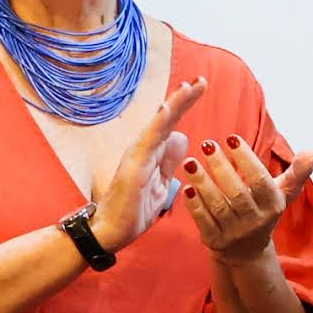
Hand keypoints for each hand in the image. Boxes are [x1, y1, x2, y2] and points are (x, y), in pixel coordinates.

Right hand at [79, 72, 208, 251]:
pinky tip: (168, 108)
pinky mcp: (133, 165)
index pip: (171, 124)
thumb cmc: (132, 211)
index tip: (201, 87)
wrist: (110, 232)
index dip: (184, 105)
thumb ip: (170, 161)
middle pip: (166, 118)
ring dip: (174, 105)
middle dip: (184, 99)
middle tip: (202, 80)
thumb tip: (181, 137)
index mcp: (151, 154)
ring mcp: (137, 155)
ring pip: (158, 124)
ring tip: (190, 87)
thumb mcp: (161, 184)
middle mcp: (143, 149)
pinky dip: (159, 123)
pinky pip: (148, 140)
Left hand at [184, 136, 312, 263]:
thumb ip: (297, 172)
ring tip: (190, 162)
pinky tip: (186, 188)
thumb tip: (312, 151)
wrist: (246, 252)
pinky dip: (195, 205)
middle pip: (238, 193)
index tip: (231, 138)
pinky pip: (203, 222)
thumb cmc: (263, 211)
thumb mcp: (282, 194)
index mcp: (273, 206)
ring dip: (203, 183)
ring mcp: (235, 233)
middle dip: (221, 167)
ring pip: (218, 206)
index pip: (260, 181)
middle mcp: (256, 221)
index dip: (246, 159)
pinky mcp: (215, 242)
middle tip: (208, 144)